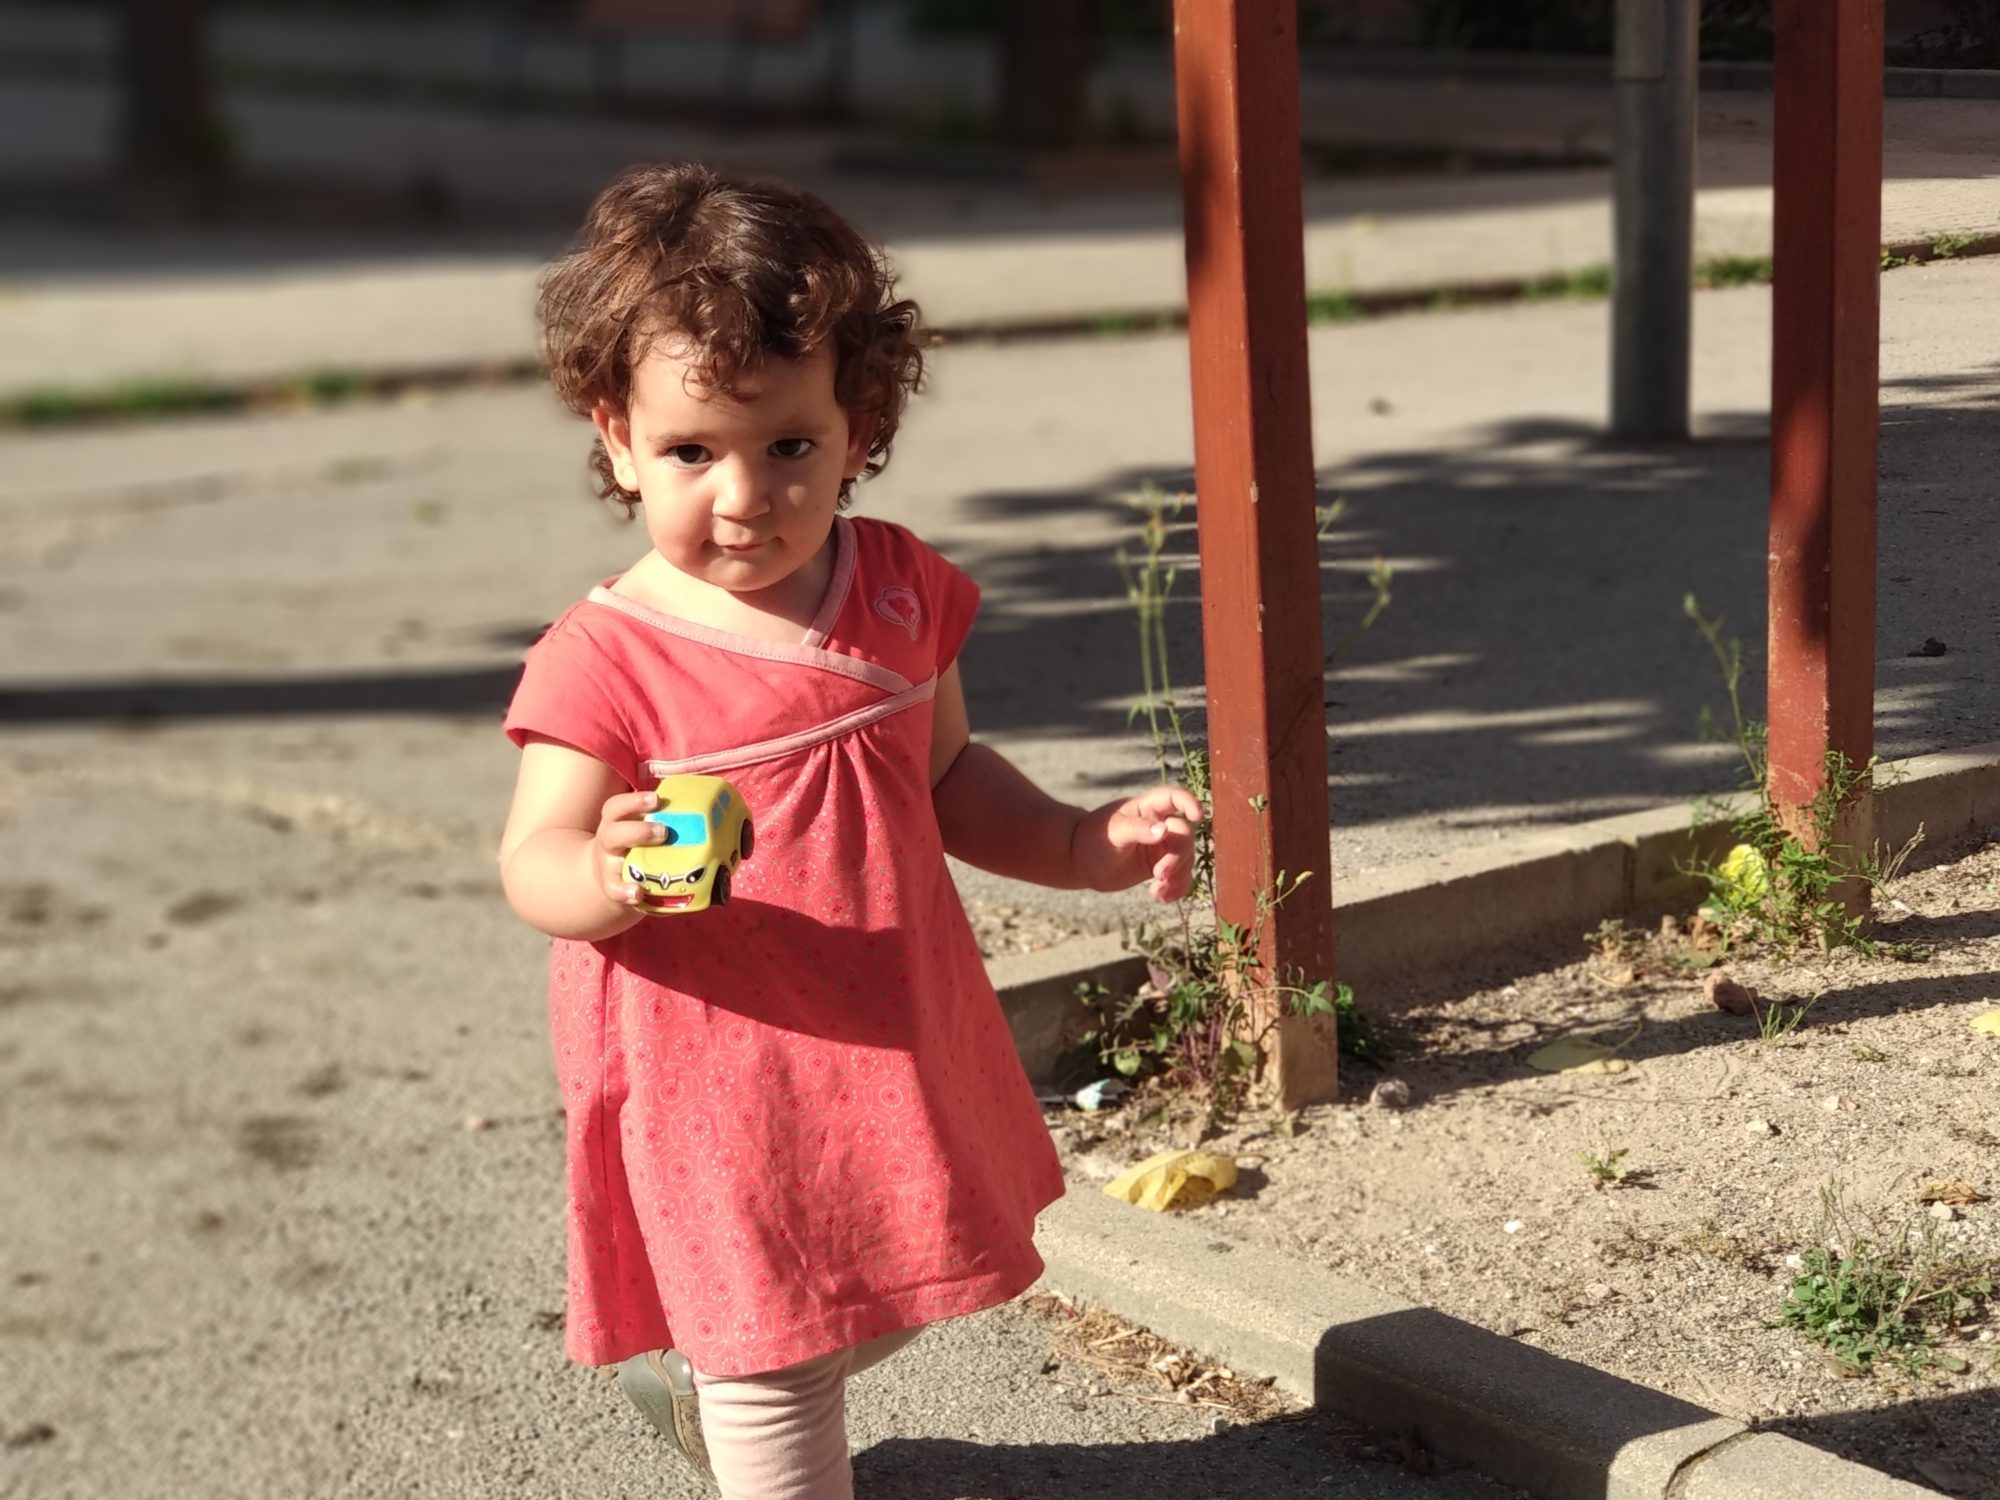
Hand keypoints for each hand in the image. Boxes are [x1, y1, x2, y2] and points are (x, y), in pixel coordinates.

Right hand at [593, 788, 664, 909]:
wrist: (612, 878)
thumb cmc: (639, 847)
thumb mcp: (645, 830)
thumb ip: (671, 820)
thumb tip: (715, 814)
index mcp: (619, 822)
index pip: (617, 807)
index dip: (635, 801)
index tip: (656, 799)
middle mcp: (610, 839)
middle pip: (612, 830)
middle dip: (638, 829)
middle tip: (664, 831)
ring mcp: (608, 864)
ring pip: (611, 854)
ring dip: (633, 854)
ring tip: (656, 854)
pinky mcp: (612, 886)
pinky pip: (614, 889)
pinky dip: (625, 892)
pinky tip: (638, 893)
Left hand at [1074, 786, 1204, 901]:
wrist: (1081, 861)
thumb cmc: (1094, 838)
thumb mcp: (1114, 832)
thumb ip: (1138, 829)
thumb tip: (1164, 830)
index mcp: (1148, 808)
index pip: (1174, 798)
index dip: (1189, 802)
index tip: (1197, 815)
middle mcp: (1160, 824)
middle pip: (1184, 836)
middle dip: (1177, 857)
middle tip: (1159, 875)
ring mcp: (1163, 846)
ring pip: (1186, 859)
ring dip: (1177, 877)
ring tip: (1156, 891)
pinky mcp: (1162, 866)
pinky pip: (1180, 877)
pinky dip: (1176, 889)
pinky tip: (1160, 898)